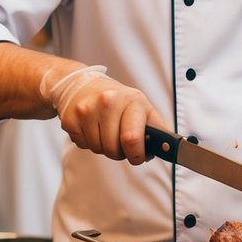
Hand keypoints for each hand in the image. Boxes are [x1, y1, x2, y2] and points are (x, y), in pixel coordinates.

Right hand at [40, 65, 171, 163]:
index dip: (136, 155)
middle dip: (118, 152)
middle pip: (113, 149)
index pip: (132, 138)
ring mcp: (86, 110)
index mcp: (131, 101)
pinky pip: (82, 145)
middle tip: (119, 141)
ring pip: (98, 149)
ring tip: (104, 131)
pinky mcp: (70, 119)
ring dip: (103, 147)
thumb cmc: (117, 100)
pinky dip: (87, 142)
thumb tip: (171, 147)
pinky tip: (91, 128)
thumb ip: (158, 129)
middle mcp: (108, 102)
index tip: (137, 156)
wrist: (82, 85)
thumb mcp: (142, 107)